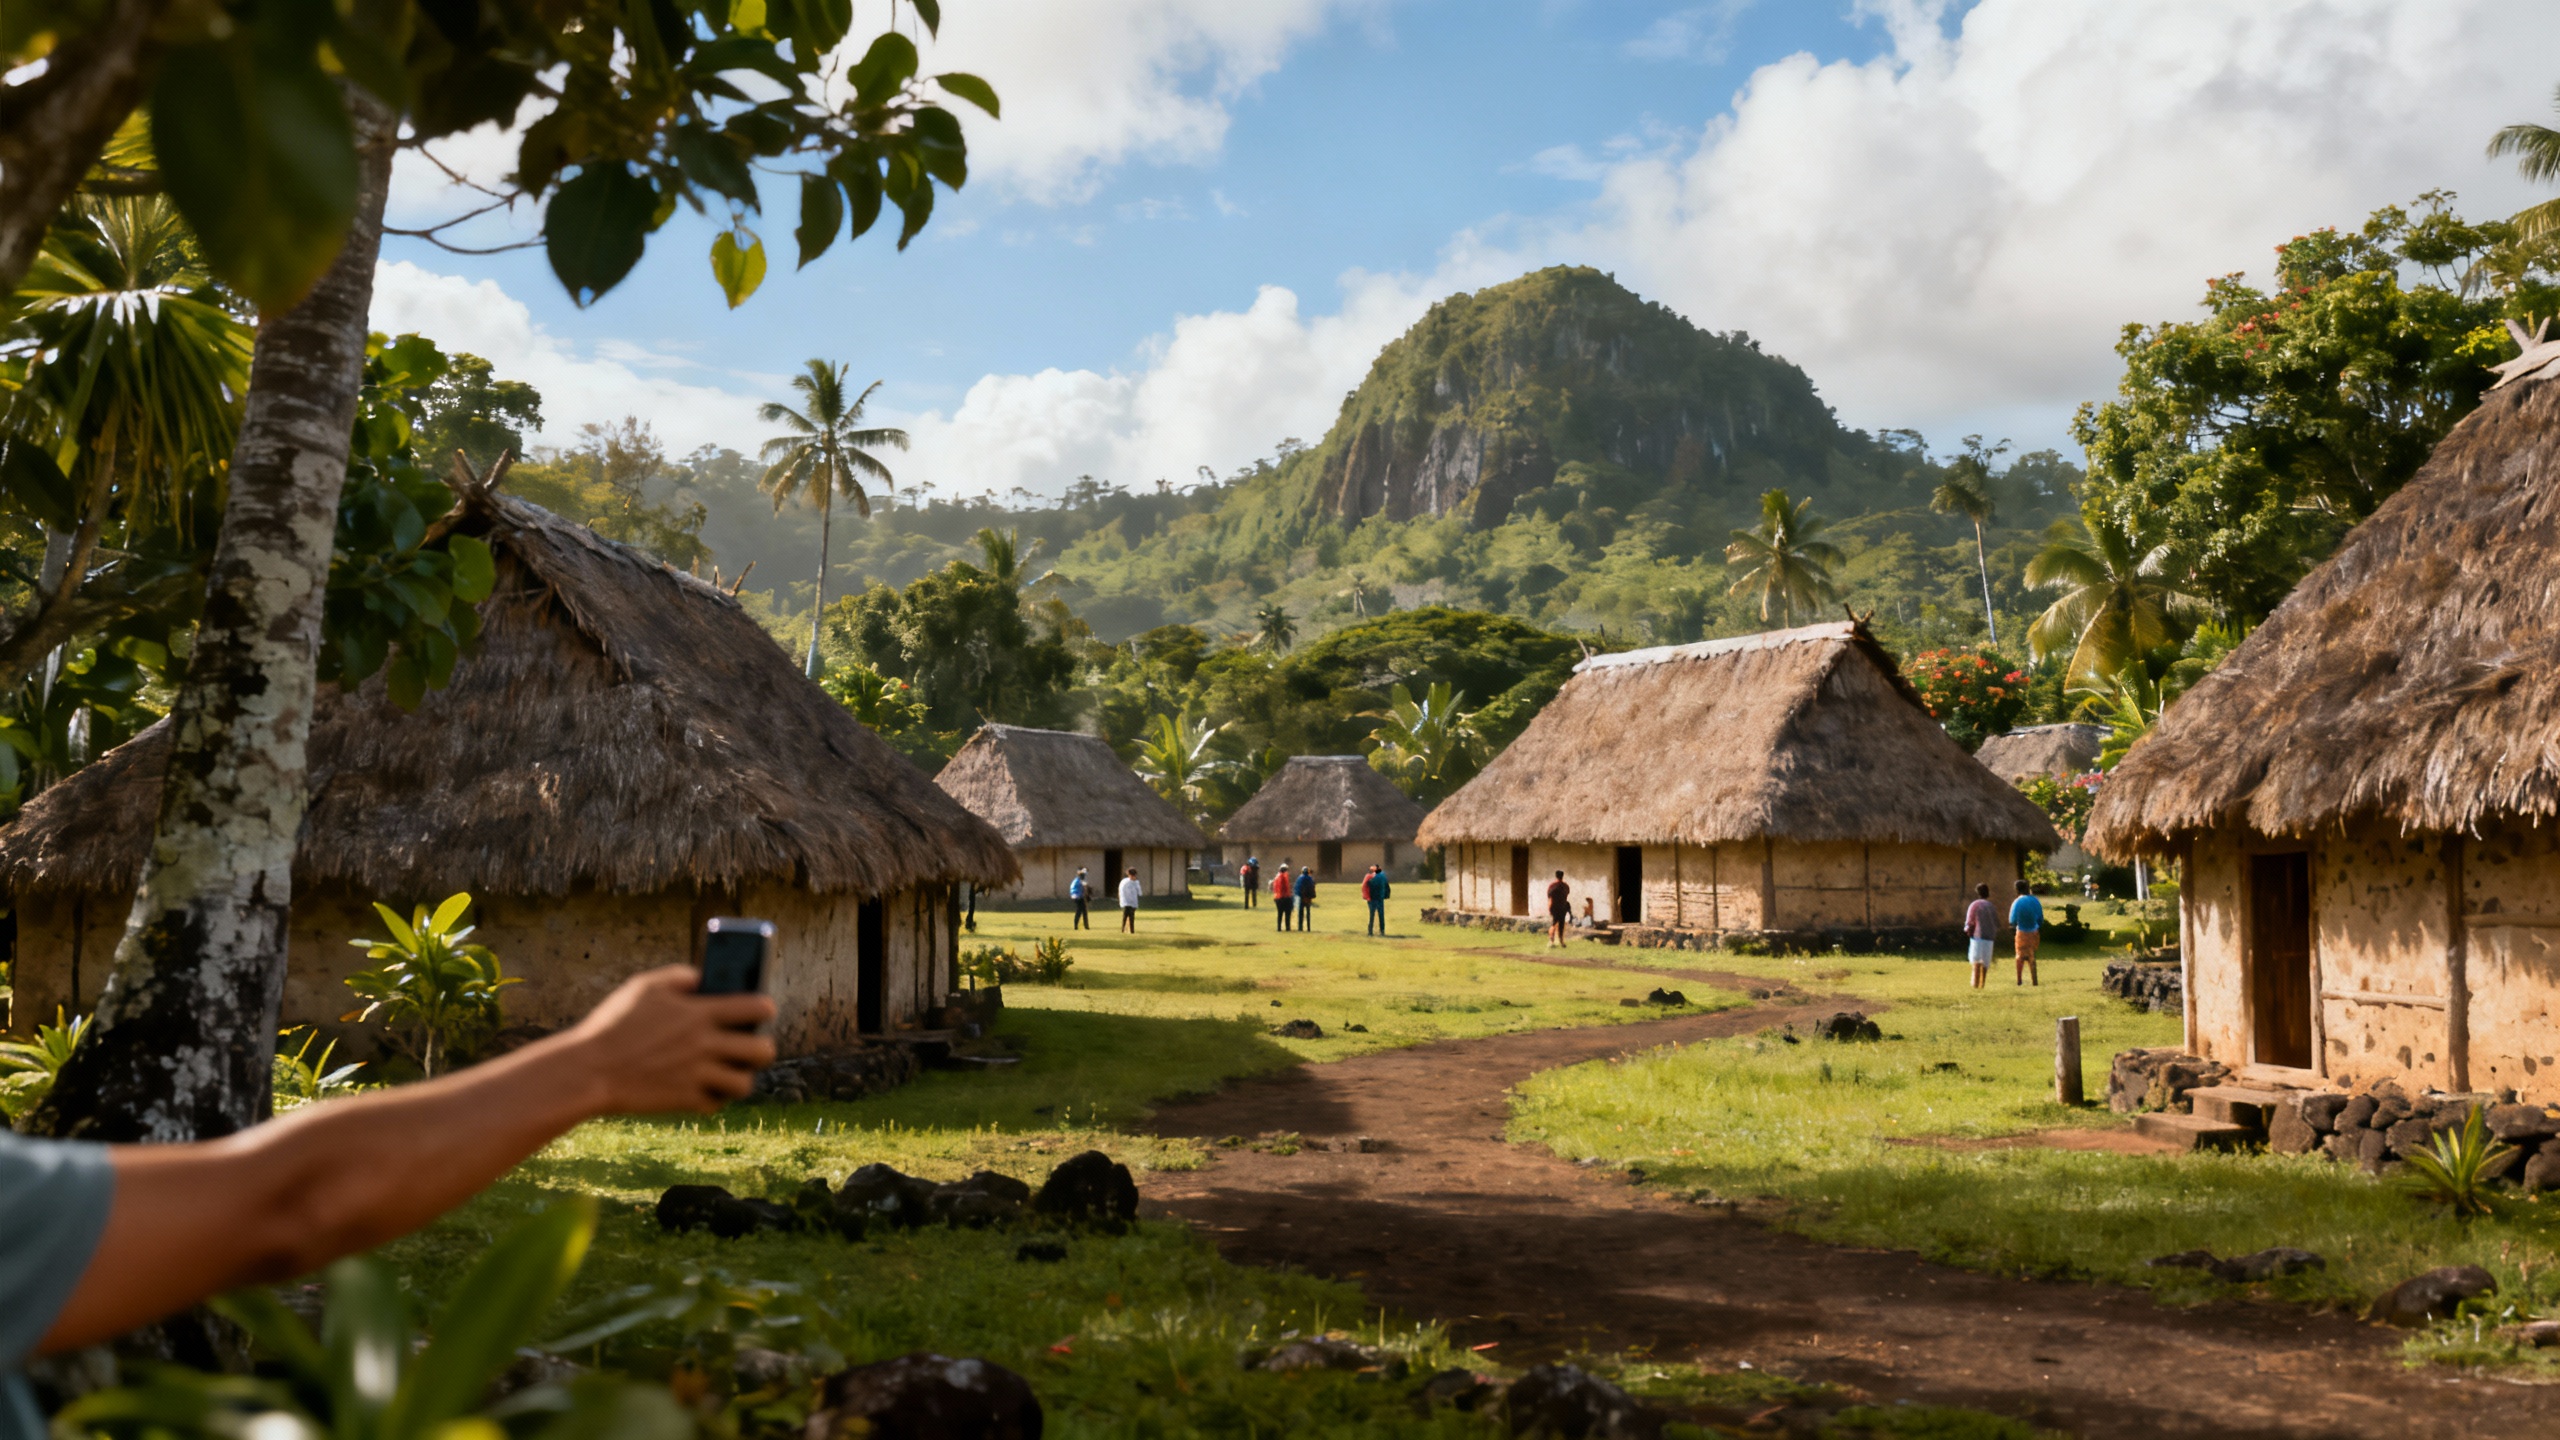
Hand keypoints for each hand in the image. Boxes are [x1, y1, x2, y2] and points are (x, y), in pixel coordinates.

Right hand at [556, 966, 775, 1113]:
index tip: (759, 1011)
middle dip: (762, 1048)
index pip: (759, 1008)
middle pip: (763, 1051)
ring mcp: (697, 1075)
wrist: (588, 1070)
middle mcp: (706, 1045)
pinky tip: (703, 1087)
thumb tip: (703, 978)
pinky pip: (716, 1104)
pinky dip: (714, 1098)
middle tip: (749, 1045)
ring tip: (729, 1070)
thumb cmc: (614, 1024)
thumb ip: (679, 977)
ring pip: (745, 1083)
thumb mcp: (644, 987)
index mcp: (701, 1013)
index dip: (764, 1009)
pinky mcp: (684, 1100)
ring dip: (740, 1076)